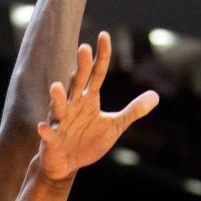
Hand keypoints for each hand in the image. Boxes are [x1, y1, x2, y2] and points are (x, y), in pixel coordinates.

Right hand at [37, 32, 157, 181]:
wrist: (66, 164)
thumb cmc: (88, 141)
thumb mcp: (115, 126)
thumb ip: (133, 111)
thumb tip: (156, 96)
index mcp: (89, 99)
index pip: (97, 73)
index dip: (101, 56)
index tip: (104, 35)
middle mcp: (73, 105)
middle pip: (78, 82)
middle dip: (80, 67)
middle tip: (83, 48)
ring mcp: (61, 121)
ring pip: (59, 105)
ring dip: (58, 97)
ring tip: (56, 86)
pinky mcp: (52, 139)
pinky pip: (49, 133)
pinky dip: (46, 130)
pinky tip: (44, 127)